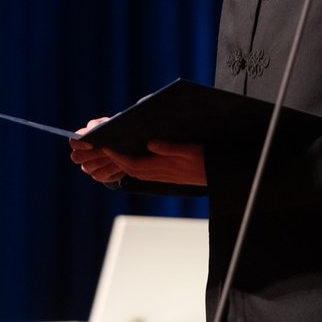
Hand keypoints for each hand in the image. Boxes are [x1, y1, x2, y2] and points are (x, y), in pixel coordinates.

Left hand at [69, 122, 207, 187]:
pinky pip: (145, 173)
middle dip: (116, 160)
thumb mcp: (188, 149)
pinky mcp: (166, 177)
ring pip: (136, 172)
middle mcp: (158, 174)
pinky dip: (135, 166)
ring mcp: (162, 177)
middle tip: (105, 148)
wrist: (216, 174)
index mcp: (161, 167)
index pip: (132, 163)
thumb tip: (150, 144)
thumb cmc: (204, 159)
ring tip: (115, 152)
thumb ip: (168, 148)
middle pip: (130, 169)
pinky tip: (134, 159)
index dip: (117, 156)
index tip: (106, 147)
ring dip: (124, 163)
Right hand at [70, 117, 123, 185]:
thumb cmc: (113, 130)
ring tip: (115, 155)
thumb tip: (94, 131)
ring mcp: (88, 167)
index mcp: (81, 140)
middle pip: (77, 157)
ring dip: (102, 161)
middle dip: (91, 153)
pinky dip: (111, 169)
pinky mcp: (99, 175)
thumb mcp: (108, 124)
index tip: (91, 143)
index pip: (73, 142)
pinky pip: (100, 175)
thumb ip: (98, 125)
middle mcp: (81, 155)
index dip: (79, 143)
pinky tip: (120, 164)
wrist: (126, 144)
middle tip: (105, 150)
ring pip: (88, 167)